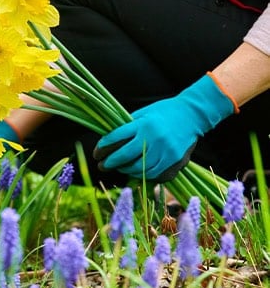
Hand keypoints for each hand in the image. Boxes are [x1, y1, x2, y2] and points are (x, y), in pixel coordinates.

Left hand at [93, 74, 235, 181]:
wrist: (192, 114)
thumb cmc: (163, 112)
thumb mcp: (143, 114)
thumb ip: (128, 127)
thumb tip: (108, 142)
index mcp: (143, 124)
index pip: (116, 138)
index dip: (103, 148)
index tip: (96, 153)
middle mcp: (154, 138)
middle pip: (125, 156)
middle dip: (110, 163)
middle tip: (102, 166)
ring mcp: (166, 151)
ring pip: (139, 169)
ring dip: (126, 170)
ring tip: (120, 168)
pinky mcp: (176, 161)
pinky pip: (155, 174)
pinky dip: (143, 175)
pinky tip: (136, 172)